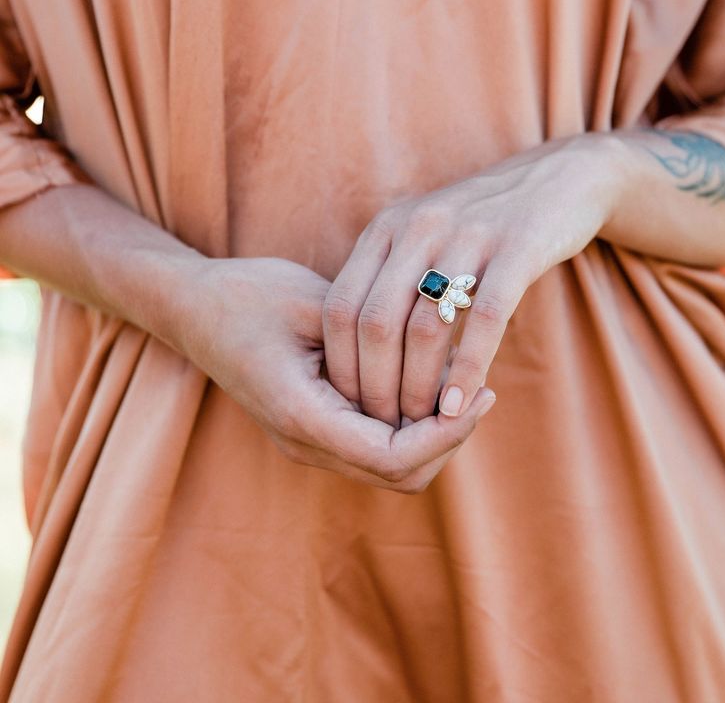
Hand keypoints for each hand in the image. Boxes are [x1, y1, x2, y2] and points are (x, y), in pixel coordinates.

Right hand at [175, 256, 495, 491]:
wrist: (193, 308)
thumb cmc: (249, 295)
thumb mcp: (318, 305)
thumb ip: (377, 343)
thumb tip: (445, 365)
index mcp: (302, 415)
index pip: (393, 457)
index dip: (447, 434)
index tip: (484, 394)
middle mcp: (305, 442)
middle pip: (399, 475)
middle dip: (447, 440)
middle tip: (481, 391)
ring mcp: (307, 442)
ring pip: (390, 467)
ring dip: (431, 436)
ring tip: (462, 386)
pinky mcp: (314, 429)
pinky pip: (374, 445)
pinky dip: (409, 426)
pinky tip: (427, 384)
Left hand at [323, 133, 623, 425]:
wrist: (559, 180)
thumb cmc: (481, 226)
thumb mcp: (424, 237)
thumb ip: (390, 280)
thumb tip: (362, 355)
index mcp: (386, 229)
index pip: (340, 307)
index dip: (340, 364)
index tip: (352, 404)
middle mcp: (417, 227)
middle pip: (376, 322)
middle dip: (375, 385)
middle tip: (387, 425)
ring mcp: (467, 235)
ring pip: (425, 327)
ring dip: (418, 386)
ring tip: (423, 424)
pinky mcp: (518, 247)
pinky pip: (485, 319)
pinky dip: (468, 368)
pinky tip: (460, 404)